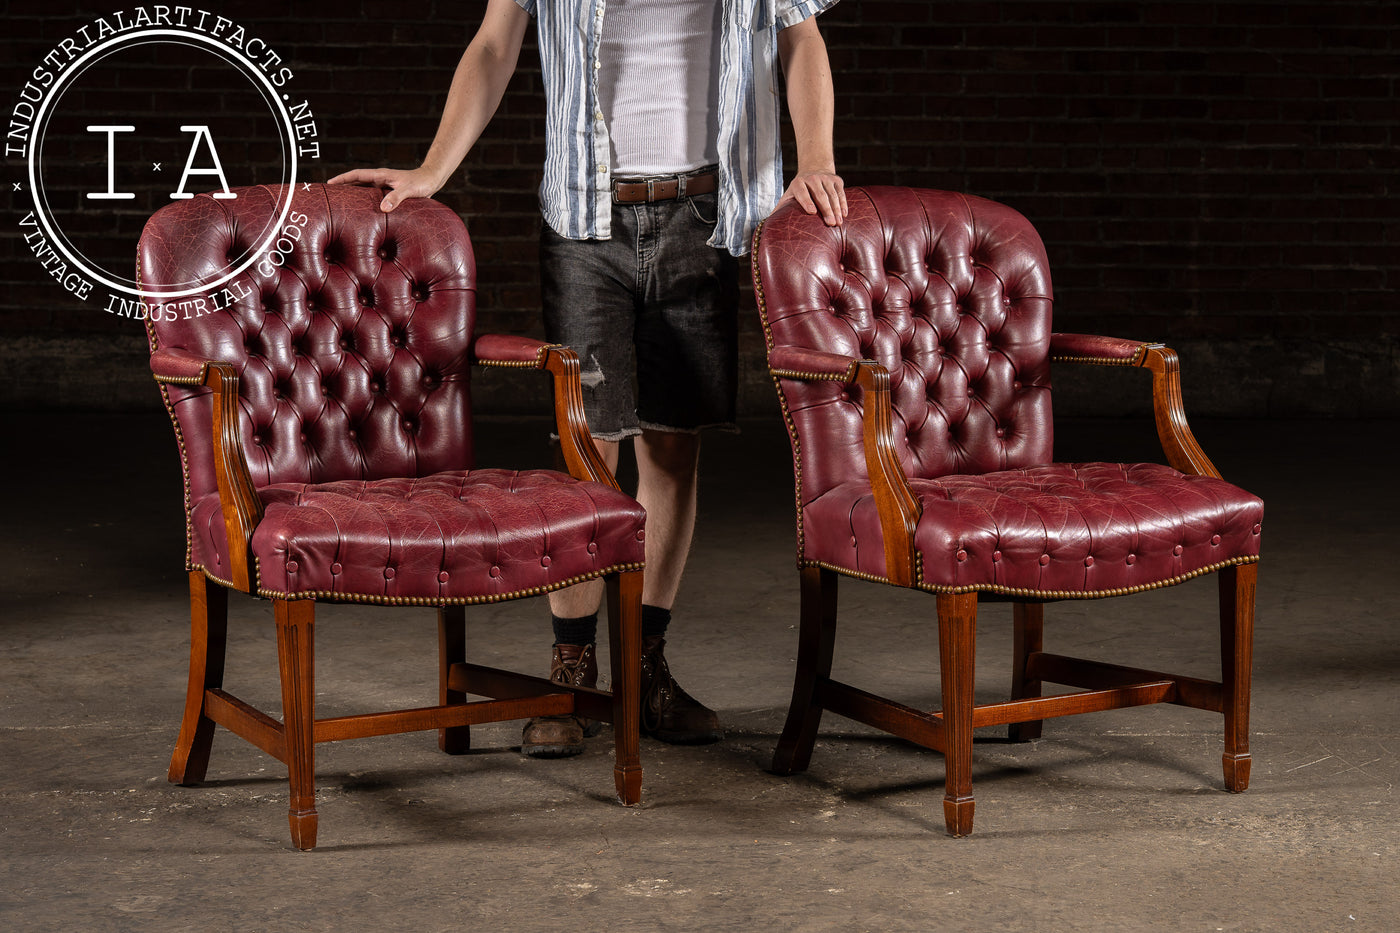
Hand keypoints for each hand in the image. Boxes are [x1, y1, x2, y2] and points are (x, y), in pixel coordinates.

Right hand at [326, 166, 441, 211]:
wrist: (431, 181)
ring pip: (363, 190)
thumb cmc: (421, 183)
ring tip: (339, 204)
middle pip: (356, 182)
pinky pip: (372, 197)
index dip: (342, 179)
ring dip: (352, 195)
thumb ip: (396, 197)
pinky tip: (360, 212)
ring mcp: (383, 186)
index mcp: (380, 175)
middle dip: (342, 187)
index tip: (329, 183)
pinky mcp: (388, 193)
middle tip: (328, 195)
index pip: (356, 175)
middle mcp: (379, 179)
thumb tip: (382, 208)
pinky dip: (364, 202)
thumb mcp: (408, 190)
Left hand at [779, 170, 847, 225]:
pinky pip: (841, 193)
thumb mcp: (788, 196)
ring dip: (836, 209)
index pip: (802, 192)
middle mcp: (812, 179)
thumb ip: (780, 209)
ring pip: (832, 195)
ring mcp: (826, 178)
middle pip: (820, 195)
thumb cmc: (799, 190)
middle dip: (826, 209)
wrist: (814, 169)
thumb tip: (768, 225)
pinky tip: (844, 215)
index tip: (812, 212)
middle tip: (830, 224)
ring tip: (838, 223)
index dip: (807, 201)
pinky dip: (843, 204)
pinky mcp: (837, 180)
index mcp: (798, 183)